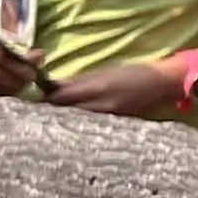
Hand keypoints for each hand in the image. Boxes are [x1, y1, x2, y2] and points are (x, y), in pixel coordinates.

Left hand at [43, 60, 181, 117]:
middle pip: (65, 112)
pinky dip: (79, 125)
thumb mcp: (105, 71)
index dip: (45, 99)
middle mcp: (100, 105)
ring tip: (54, 119)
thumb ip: (79, 81)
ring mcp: (107, 117)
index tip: (34, 100)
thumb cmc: (135, 72)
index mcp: (97, 87)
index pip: (61, 96)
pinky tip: (74, 125)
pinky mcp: (113, 125)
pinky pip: (89, 126)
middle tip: (38, 112)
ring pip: (76, 121)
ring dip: (64, 119)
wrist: (163, 84)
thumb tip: (53, 87)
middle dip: (51, 112)